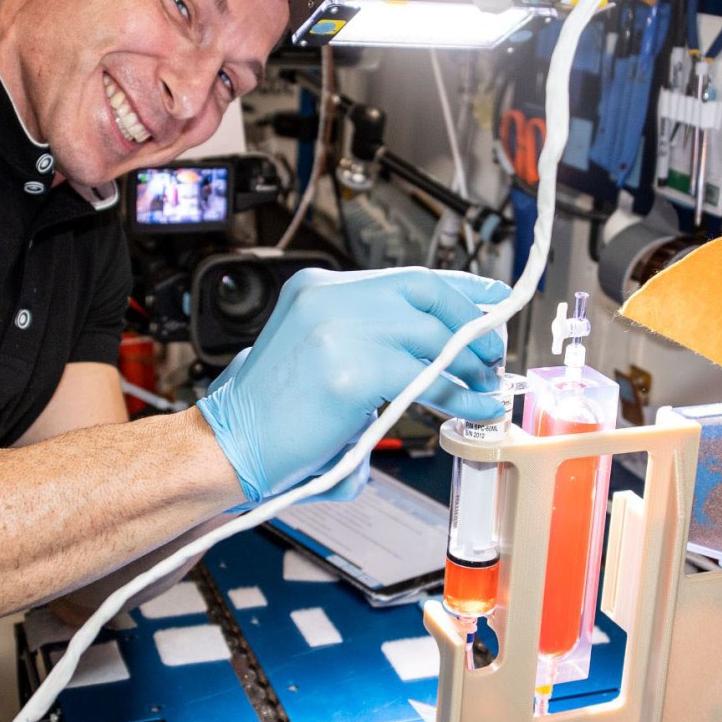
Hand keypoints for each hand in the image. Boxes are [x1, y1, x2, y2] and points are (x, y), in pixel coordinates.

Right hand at [197, 268, 507, 504]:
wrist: (227, 446)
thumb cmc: (270, 415)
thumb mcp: (317, 355)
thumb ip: (365, 341)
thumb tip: (434, 353)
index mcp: (317, 286)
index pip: (404, 275)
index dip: (458, 287)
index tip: (493, 301)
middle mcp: (329, 296)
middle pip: (426, 292)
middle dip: (471, 323)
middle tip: (492, 353)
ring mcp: (340, 329)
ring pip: (433, 333)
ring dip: (470, 361)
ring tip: (485, 385)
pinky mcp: (353, 370)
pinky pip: (426, 377)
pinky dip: (459, 395)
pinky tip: (472, 407)